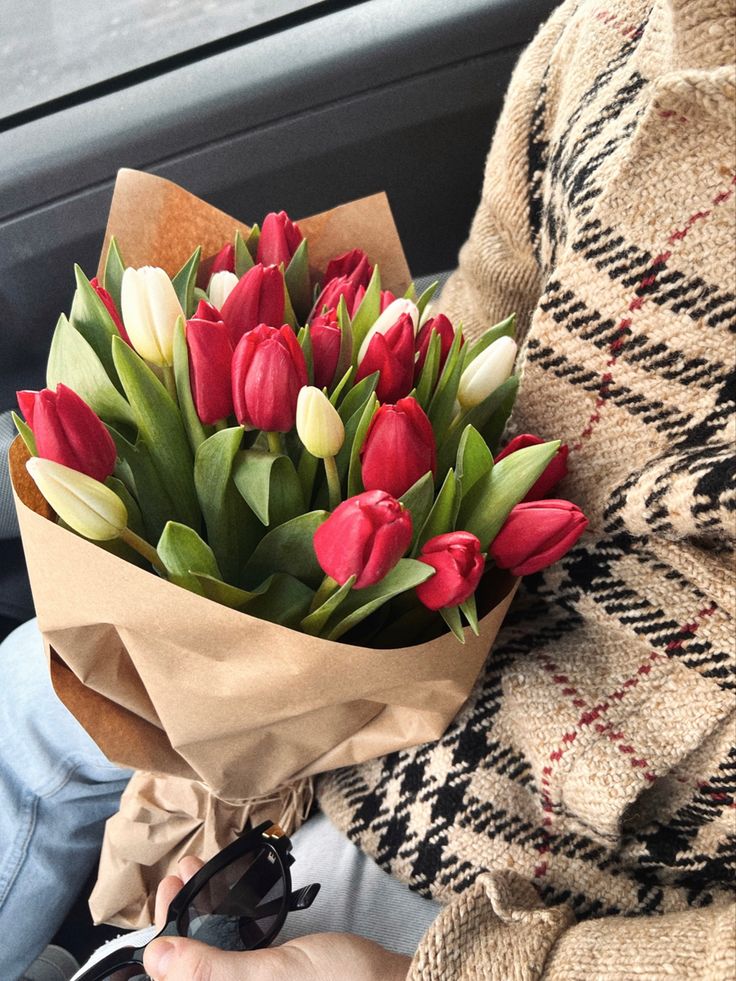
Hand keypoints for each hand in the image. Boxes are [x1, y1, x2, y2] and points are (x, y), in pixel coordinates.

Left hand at [143, 855, 411, 980]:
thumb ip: (210, 971)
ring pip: (213, 956)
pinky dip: (228, 921)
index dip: (162, 945)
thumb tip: (155, 957)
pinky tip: (227, 893)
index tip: (165, 895)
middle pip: (193, 969)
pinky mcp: (275, 980)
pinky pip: (239, 950)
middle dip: (180, 921)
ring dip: (202, 915)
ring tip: (197, 873)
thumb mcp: (271, 977)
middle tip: (180, 876)